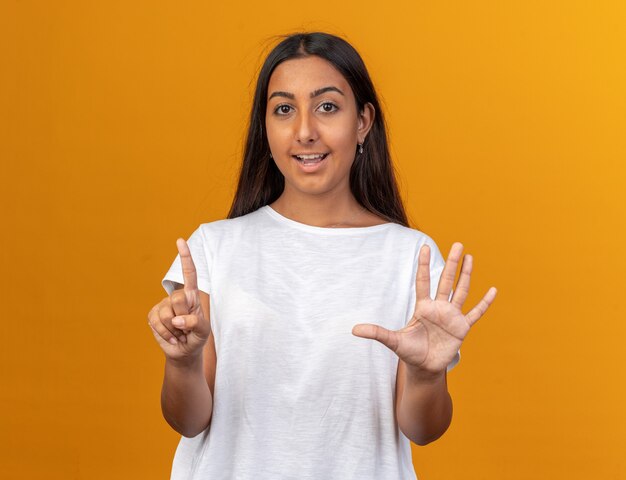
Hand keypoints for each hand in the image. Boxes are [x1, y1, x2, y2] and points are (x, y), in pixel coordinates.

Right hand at [147, 238, 210, 361]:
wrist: (184, 352)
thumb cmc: (197, 337)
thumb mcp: (203, 332)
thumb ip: (196, 323)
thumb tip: (178, 318)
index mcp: (192, 296)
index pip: (189, 273)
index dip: (185, 257)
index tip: (180, 240)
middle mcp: (177, 297)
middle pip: (178, 299)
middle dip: (183, 316)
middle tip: (187, 326)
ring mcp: (163, 305)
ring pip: (166, 314)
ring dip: (174, 328)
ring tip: (180, 332)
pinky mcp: (153, 315)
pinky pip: (156, 322)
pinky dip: (165, 333)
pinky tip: (172, 337)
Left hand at [352, 242, 496, 374]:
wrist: (424, 368)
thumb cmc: (409, 352)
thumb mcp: (392, 341)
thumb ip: (376, 333)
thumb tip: (353, 330)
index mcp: (422, 307)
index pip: (423, 281)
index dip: (424, 265)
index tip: (423, 246)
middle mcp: (439, 307)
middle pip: (446, 281)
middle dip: (451, 263)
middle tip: (457, 244)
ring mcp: (452, 316)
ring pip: (461, 291)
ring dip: (466, 275)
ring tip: (470, 257)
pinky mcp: (462, 328)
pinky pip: (476, 313)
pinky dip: (485, 303)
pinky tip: (493, 290)